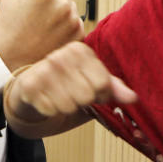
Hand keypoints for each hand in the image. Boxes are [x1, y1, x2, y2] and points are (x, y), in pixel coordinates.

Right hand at [0, 0, 83, 70]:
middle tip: (36, 13)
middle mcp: (61, 3)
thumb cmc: (9, 27)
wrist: (12, 60)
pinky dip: (65, 26)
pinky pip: (75, 21)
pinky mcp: (78, 33)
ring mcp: (72, 19)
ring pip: (69, 5)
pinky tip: (50, 34)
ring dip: (59, 11)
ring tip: (42, 26)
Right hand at [6, 41, 136, 122]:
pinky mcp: (29, 85)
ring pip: (69, 105)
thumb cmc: (66, 87)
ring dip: (66, 107)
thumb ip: (113, 88)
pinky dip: (50, 111)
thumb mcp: (92, 84)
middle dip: (82, 101)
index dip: (100, 95)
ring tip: (58, 97)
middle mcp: (61, 56)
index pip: (103, 84)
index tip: (90, 90)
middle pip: (87, 95)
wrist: (30, 93)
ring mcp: (43, 69)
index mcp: (80, 50)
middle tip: (72, 94)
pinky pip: (51, 110)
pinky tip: (46, 101)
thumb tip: (133, 98)